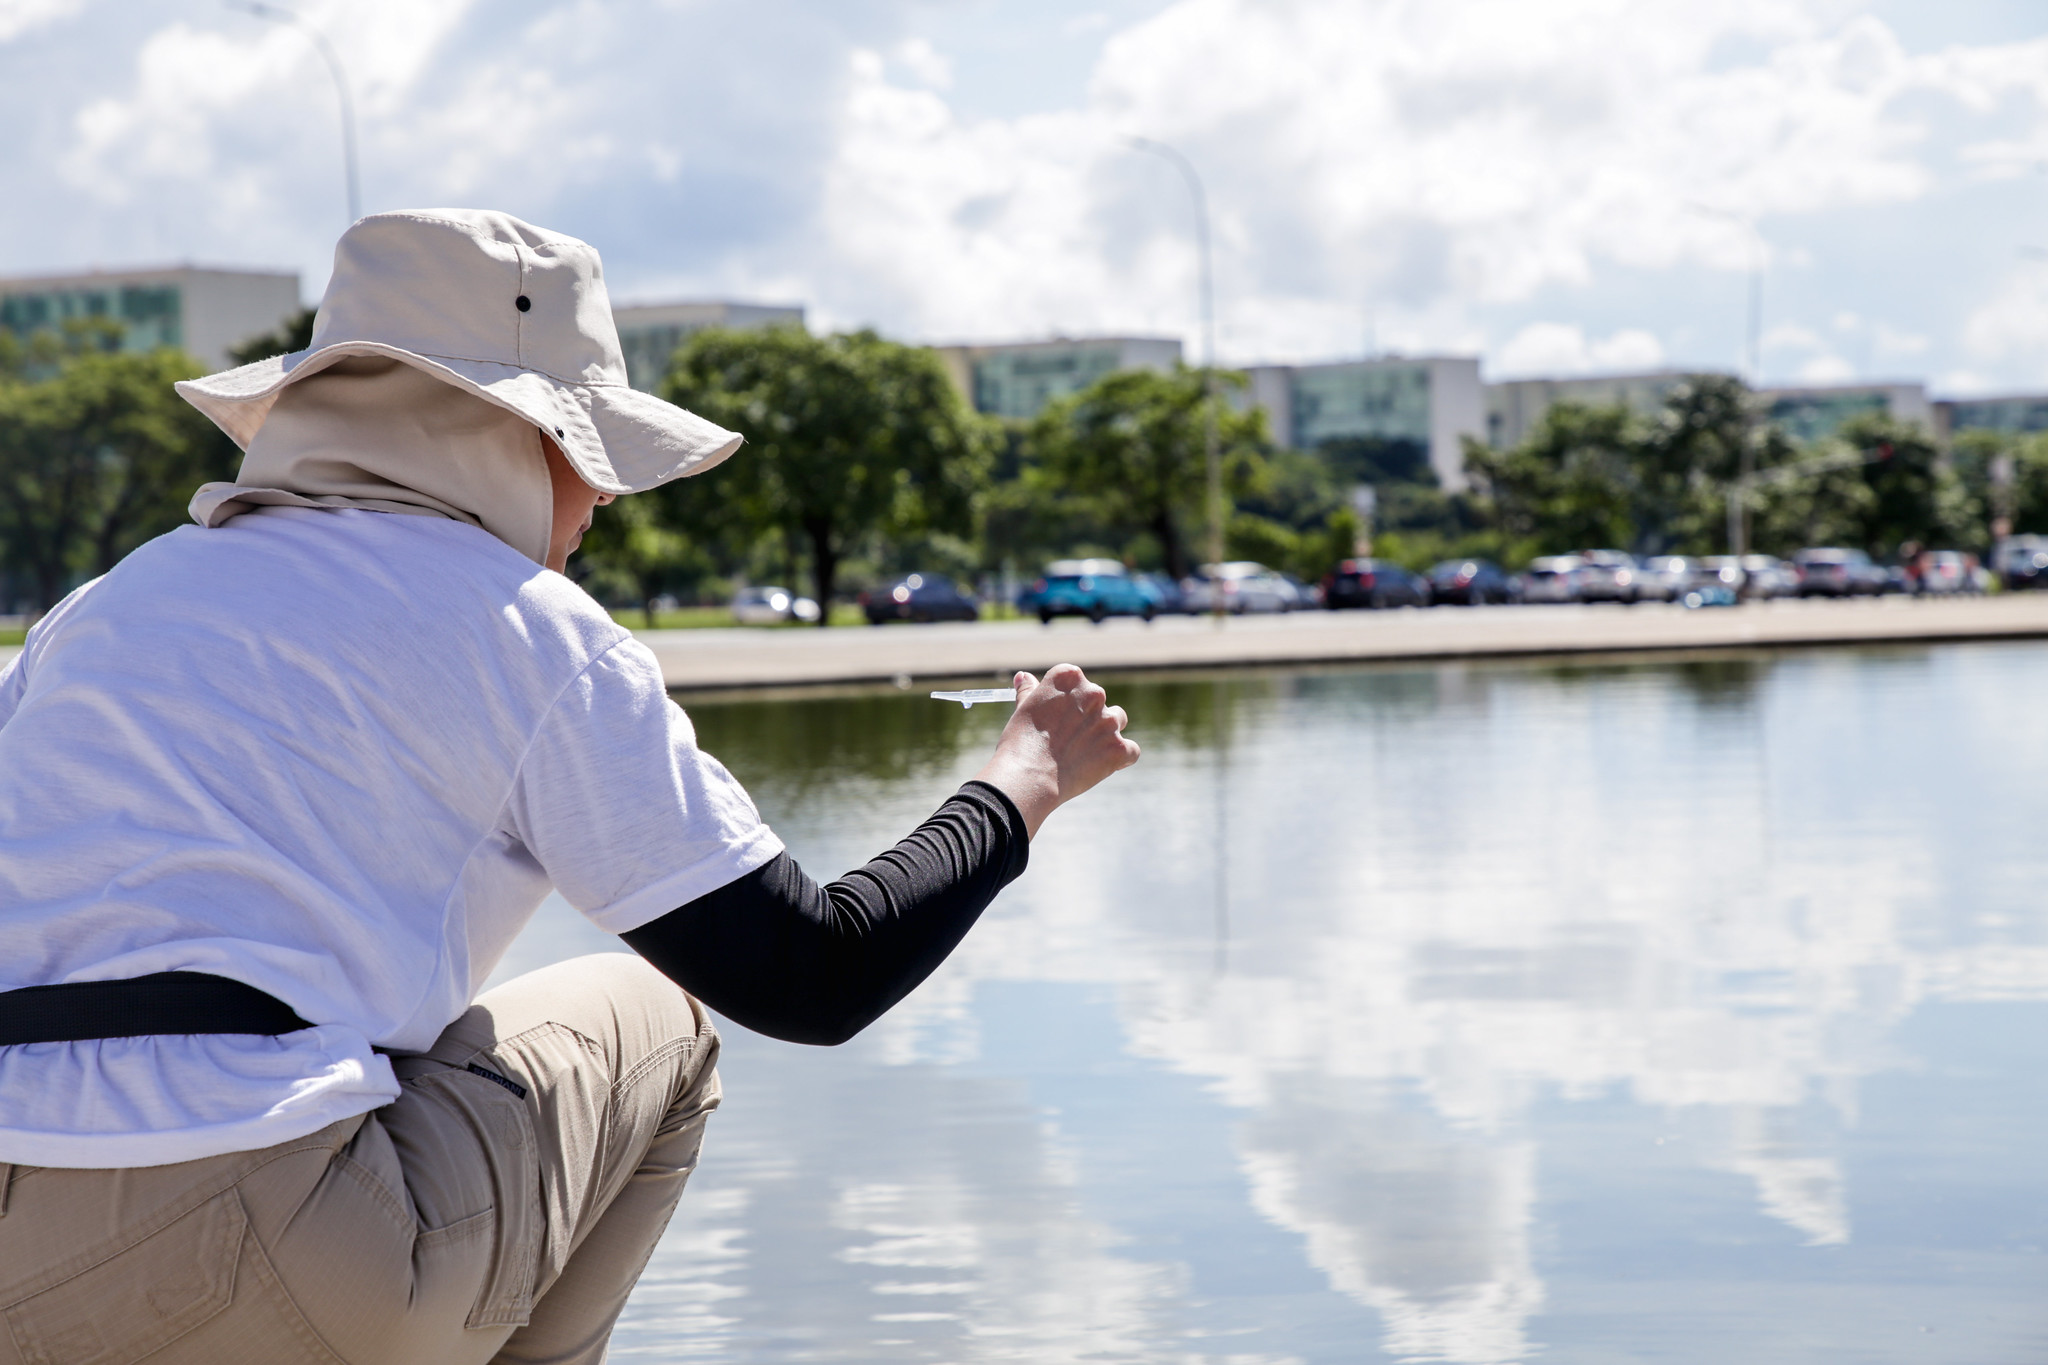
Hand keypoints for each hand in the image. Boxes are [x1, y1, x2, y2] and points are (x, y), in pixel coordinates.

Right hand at [972, 664, 1139, 838]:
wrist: (1029, 777)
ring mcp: (1109, 721)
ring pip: (1118, 720)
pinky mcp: (1119, 748)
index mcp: (1069, 677)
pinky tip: (1101, 766)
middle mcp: (1093, 693)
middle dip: (1086, 716)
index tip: (1056, 718)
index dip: (1066, 702)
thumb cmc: (1020, 743)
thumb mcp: (1022, 710)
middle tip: (1066, 739)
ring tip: (1083, 752)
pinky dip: (1119, 758)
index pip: (1075, 681)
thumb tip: (1024, 677)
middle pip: (1097, 699)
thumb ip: (1029, 691)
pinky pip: (1130, 750)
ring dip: (1106, 732)